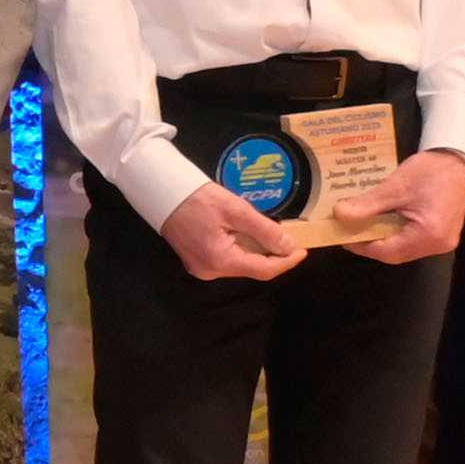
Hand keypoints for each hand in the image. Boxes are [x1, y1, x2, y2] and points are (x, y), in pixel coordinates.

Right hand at [159, 179, 306, 283]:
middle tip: (289, 237)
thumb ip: (265, 230)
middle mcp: (211, 271)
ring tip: (270, 233)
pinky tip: (248, 235)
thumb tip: (289, 246)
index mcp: (220, 261)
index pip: (264, 270)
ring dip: (258, 251)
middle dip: (273, 255)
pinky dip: (243, 249)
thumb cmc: (197, 198)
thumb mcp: (236, 210)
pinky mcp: (197, 261)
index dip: (287, 262)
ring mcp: (202, 268)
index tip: (303, 250)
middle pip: (252, 269)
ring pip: (241, 264)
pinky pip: (228, 259)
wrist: (161, 192)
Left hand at [345, 147, 464, 266]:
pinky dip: (396, 235)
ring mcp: (443, 242)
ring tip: (363, 225)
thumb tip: (339, 215)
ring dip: (383, 239)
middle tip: (350, 230)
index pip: (388, 252)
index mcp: (429, 234)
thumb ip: (367, 205)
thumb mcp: (394, 186)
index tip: (343, 236)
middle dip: (371, 244)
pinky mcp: (443, 236)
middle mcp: (438, 245)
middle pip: (396, 254)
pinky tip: (383, 223)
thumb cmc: (430, 171)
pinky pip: (414, 242)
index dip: (362, 246)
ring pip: (404, 249)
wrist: (458, 161)